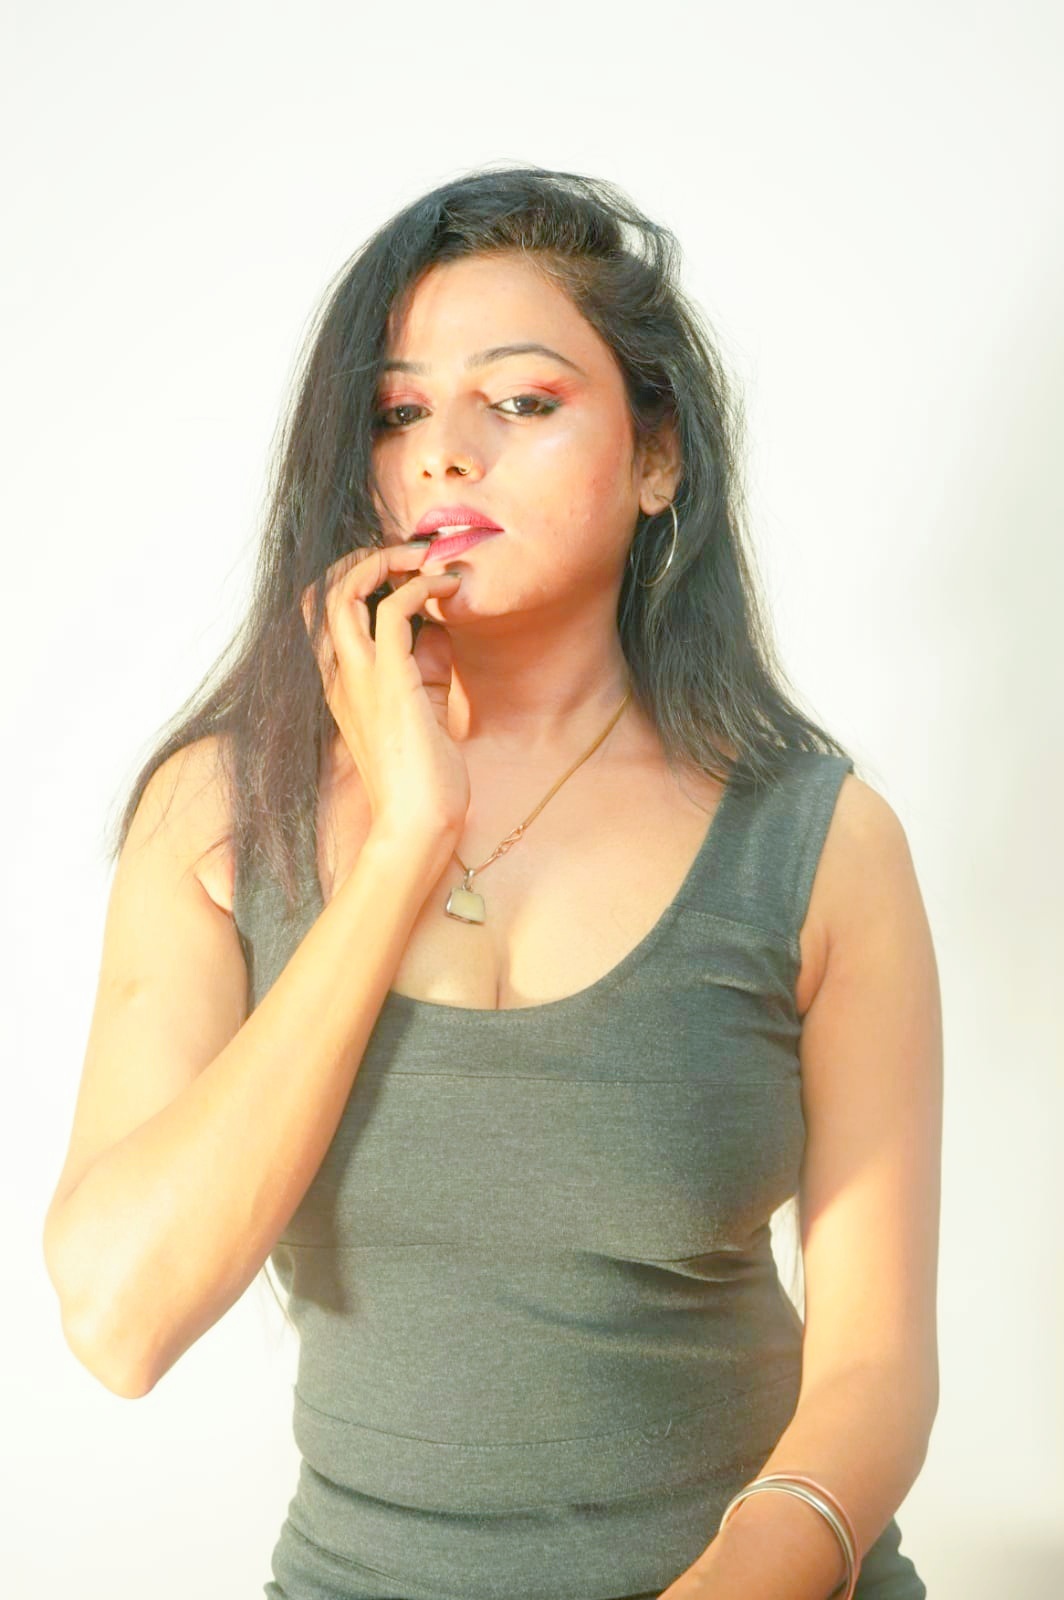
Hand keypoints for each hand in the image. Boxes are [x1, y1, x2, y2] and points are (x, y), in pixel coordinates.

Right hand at [300, 541, 470, 843]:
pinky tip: (450, 589)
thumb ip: (423, 667)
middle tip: (412, 553)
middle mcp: (341, 676)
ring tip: (427, 558)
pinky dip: (422, 588)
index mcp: (343, 685)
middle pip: (322, 592)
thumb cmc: (425, 780)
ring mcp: (360, 678)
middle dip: (364, 558)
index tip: (401, 570)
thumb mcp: (423, 708)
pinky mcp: (391, 682)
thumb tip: (438, 628)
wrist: (420, 825)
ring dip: (387, 560)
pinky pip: (395, 611)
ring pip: (346, 590)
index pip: (325, 614)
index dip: (355, 579)